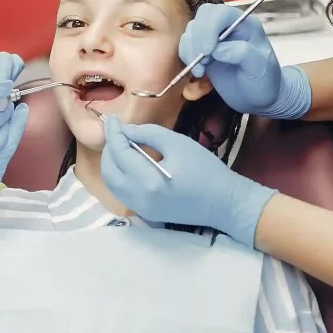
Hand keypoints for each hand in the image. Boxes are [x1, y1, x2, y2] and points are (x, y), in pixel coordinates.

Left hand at [100, 116, 275, 246]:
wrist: (224, 203)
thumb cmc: (206, 170)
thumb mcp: (178, 143)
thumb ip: (148, 133)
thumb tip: (125, 130)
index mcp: (148, 181)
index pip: (119, 153)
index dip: (113, 133)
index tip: (112, 119)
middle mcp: (138, 199)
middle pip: (108, 171)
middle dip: (109, 149)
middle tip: (117, 132)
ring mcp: (140, 209)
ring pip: (112, 184)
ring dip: (112, 163)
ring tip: (122, 145)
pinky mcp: (145, 213)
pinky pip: (122, 192)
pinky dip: (120, 175)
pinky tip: (130, 162)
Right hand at [178, 3, 310, 119]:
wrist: (259, 98)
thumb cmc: (265, 80)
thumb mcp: (260, 67)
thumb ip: (242, 53)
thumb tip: (217, 50)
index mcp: (244, 24)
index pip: (221, 13)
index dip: (210, 28)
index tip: (208, 51)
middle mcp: (227, 27)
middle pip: (203, 17)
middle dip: (197, 38)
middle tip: (202, 61)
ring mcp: (213, 38)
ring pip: (191, 31)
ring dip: (190, 50)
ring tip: (201, 71)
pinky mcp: (203, 52)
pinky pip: (187, 46)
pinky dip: (187, 58)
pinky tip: (199, 72)